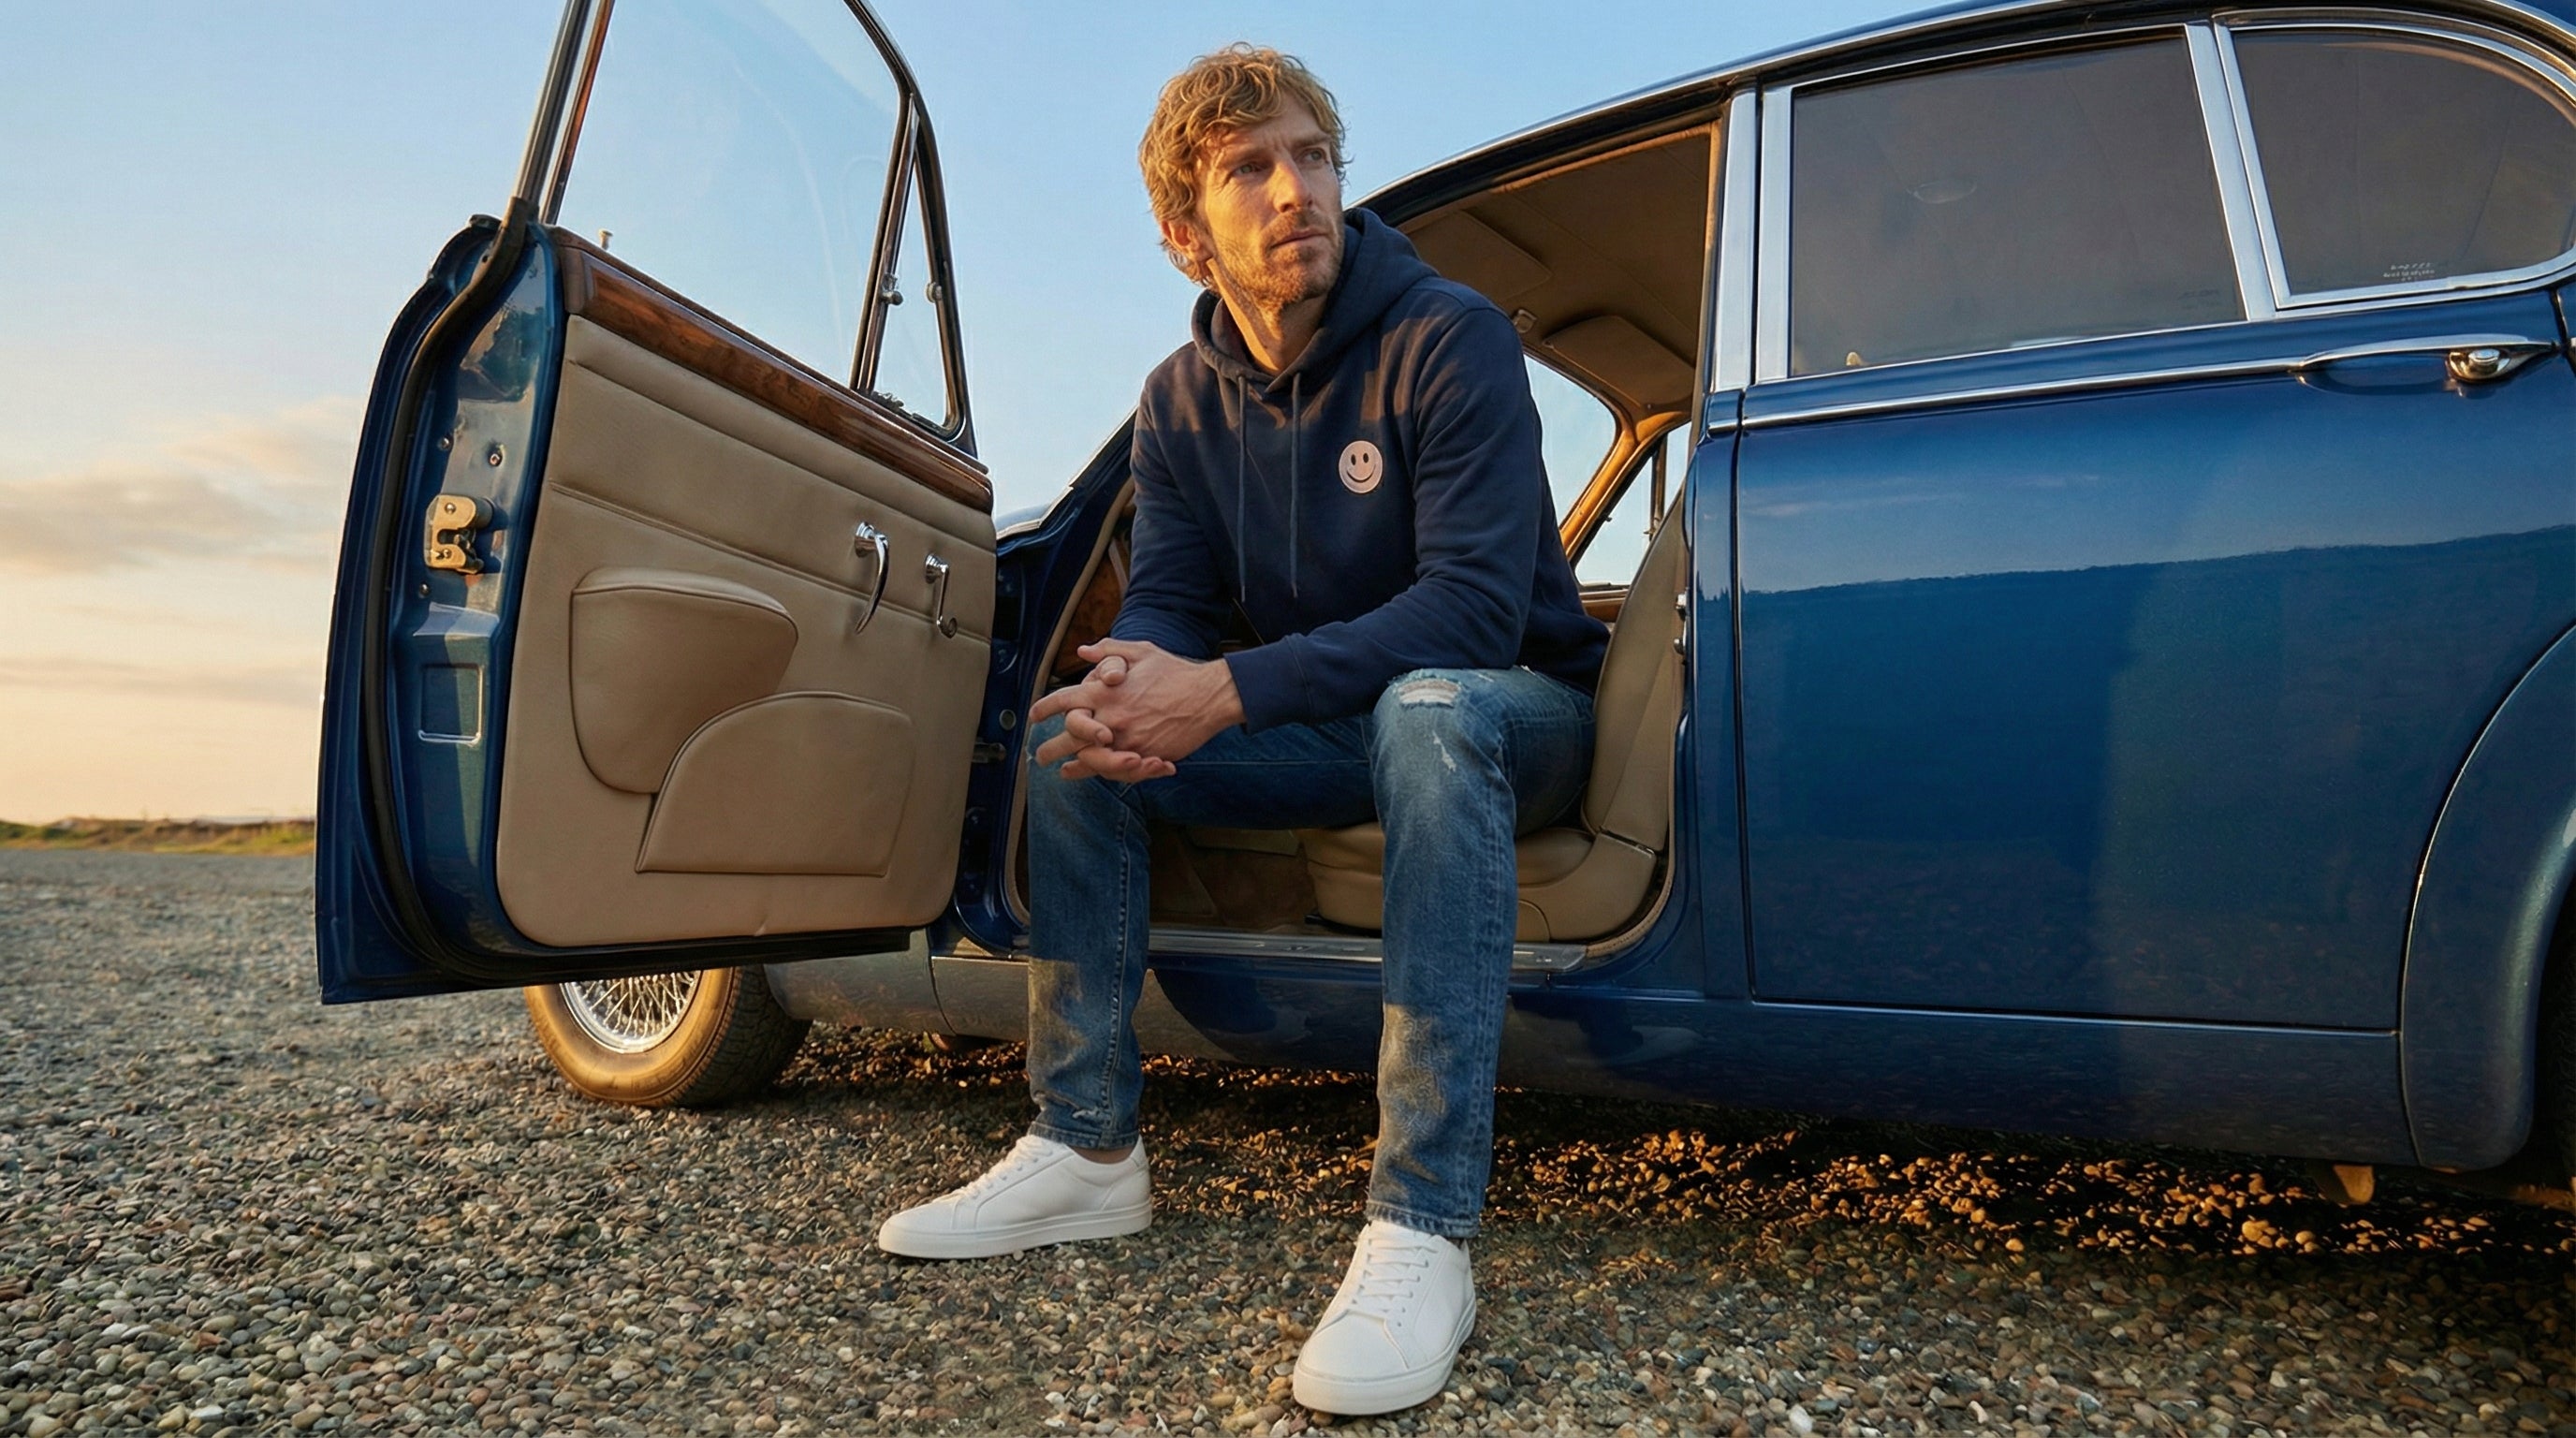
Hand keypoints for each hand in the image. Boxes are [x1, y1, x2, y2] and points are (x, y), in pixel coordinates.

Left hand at [1030, 639, 1244, 777]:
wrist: (1208, 696)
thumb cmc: (1176, 672)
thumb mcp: (1141, 651)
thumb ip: (1109, 650)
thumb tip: (1082, 651)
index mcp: (1104, 690)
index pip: (1063, 700)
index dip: (1044, 709)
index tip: (1034, 717)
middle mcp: (1109, 716)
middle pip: (1068, 738)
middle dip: (1049, 750)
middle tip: (1039, 757)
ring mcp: (1125, 739)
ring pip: (1089, 760)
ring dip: (1074, 768)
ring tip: (1064, 771)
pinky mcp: (1143, 755)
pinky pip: (1116, 770)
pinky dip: (1103, 773)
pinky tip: (1095, 774)